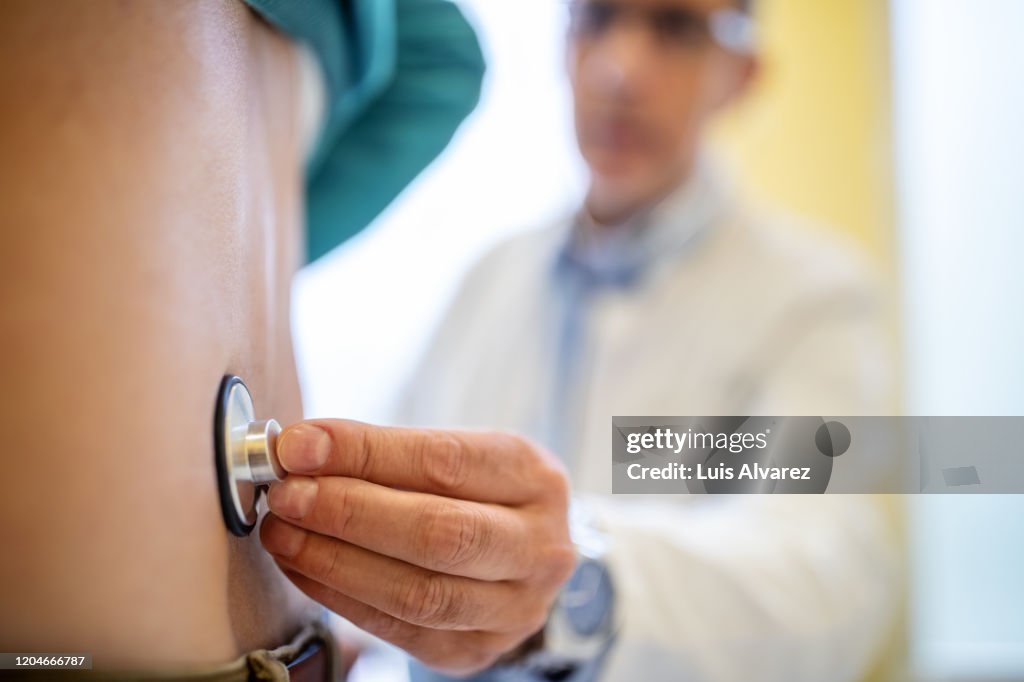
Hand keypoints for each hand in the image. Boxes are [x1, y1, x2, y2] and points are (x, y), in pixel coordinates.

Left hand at [259, 420, 576, 675]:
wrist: (519, 553)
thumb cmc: (476, 492)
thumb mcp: (455, 454)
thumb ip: (384, 452)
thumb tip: (299, 449)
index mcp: (535, 478)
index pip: (445, 461)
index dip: (366, 453)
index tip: (300, 445)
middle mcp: (539, 547)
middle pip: (440, 534)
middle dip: (349, 513)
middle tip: (288, 496)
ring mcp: (515, 608)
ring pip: (419, 594)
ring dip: (336, 561)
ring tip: (283, 533)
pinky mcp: (477, 650)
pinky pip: (401, 630)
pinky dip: (341, 598)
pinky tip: (303, 568)